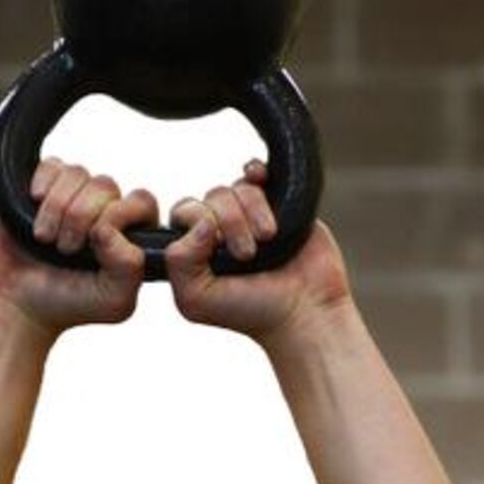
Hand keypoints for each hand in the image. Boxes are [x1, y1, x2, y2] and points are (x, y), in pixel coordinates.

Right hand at [0, 160, 159, 340]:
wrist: (16, 304)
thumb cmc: (69, 305)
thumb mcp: (113, 300)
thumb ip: (130, 268)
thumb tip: (109, 227)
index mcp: (130, 235)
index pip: (142, 201)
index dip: (119, 216)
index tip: (95, 244)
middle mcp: (105, 212)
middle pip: (106, 185)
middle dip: (81, 217)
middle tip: (65, 249)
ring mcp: (74, 198)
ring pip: (78, 174)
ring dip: (57, 208)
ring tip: (45, 239)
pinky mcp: (43, 188)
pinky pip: (52, 166)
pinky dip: (43, 186)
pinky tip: (32, 207)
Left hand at [165, 160, 351, 344]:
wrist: (304, 309)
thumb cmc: (250, 311)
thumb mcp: (196, 301)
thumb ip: (178, 263)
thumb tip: (200, 220)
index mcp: (195, 249)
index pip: (182, 213)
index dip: (196, 222)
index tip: (219, 250)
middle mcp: (219, 230)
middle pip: (210, 198)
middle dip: (229, 222)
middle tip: (247, 254)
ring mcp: (249, 215)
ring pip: (237, 188)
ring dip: (253, 212)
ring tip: (268, 239)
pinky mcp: (278, 202)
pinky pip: (256, 172)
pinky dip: (256, 172)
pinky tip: (262, 181)